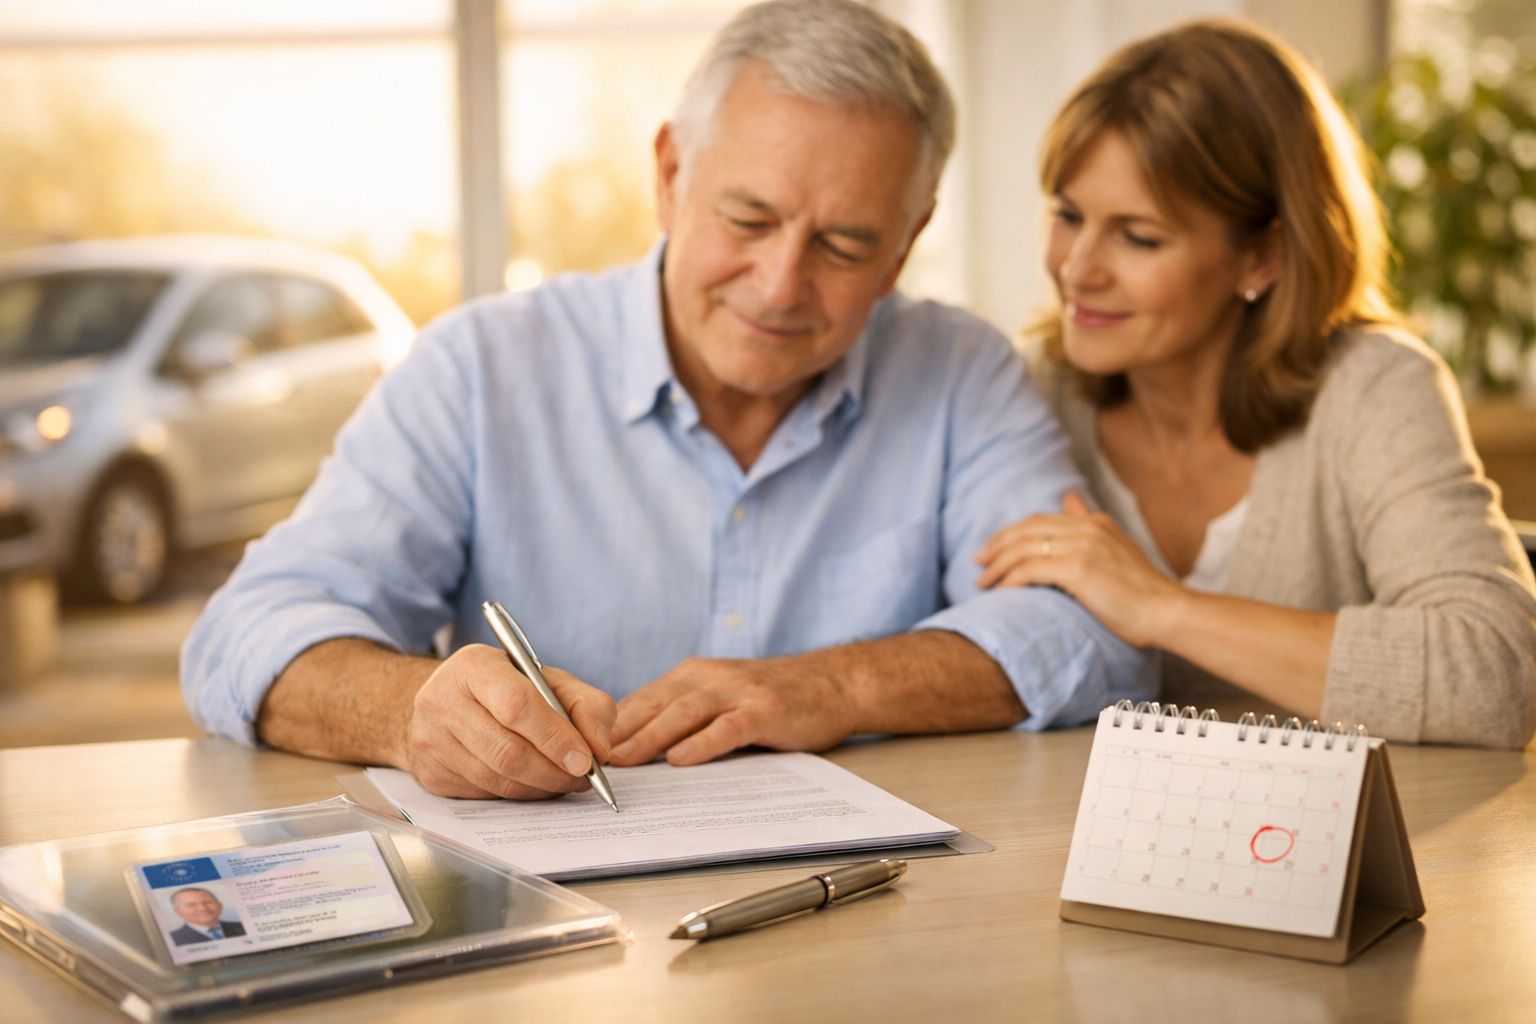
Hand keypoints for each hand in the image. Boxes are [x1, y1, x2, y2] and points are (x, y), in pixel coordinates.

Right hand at [404, 643, 615, 799]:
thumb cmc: (505, 687)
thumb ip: (586, 704)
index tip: (587, 759)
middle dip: (554, 771)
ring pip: (497, 780)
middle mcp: (443, 701)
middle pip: (507, 751)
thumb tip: (600, 748)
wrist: (445, 701)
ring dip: (541, 787)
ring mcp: (431, 740)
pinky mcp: (431, 773)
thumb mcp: (548, 679)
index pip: (517, 705)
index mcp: (474, 666)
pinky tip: (536, 784)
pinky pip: (485, 795)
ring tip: (565, 781)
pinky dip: (520, 795)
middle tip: (582, 777)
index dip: (555, 737)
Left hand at [608, 656, 856, 767]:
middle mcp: (709, 678)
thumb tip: (630, 749)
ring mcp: (737, 692)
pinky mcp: (764, 710)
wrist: (831, 683)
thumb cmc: (770, 699)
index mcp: (692, 677)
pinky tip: (681, 760)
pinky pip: (727, 727)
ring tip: (621, 761)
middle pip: (653, 705)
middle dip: (617, 733)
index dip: (608, 726)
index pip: (640, 701)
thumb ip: (682, 717)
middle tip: (585, 759)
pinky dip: (701, 743)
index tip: (579, 750)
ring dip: (648, 738)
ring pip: (682, 713)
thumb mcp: (720, 698)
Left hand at [974, 490, 1183, 646]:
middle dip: (996, 546)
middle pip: (1025, 530)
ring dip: (997, 566)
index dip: (1010, 534)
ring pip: (1023, 548)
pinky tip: (1001, 592)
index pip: (1039, 520)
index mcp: (1095, 522)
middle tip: (978, 564)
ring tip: (982, 582)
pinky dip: (1010, 580)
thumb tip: (1070, 497)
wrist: (1165, 612)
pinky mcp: (1077, 568)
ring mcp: (1082, 546)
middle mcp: (1086, 528)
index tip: (991, 551)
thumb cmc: (1141, 592)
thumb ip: (1089, 522)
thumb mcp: (1115, 548)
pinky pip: (1030, 569)